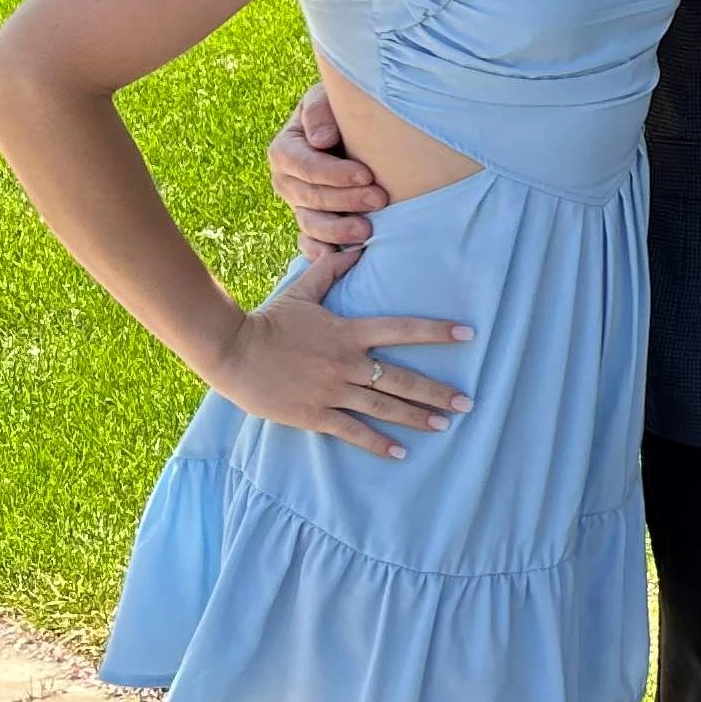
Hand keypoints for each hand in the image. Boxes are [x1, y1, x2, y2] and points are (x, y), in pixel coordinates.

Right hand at [206, 249, 473, 460]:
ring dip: (417, 417)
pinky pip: (353, 431)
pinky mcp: (315, 414)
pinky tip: (400, 452)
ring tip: (445, 425)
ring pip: (384, 407)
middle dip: (438, 391)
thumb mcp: (303, 291)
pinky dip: (378, 444)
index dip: (437, 331)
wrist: (232, 352)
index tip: (468, 334)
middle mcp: (347, 363)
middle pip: (402, 378)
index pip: (403, 329)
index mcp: (349, 332)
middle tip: (468, 401)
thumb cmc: (269, 321)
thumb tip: (355, 249)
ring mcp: (332, 390)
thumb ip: (332, 271)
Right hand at [270, 80, 388, 255]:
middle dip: (345, 200)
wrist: (355, 132)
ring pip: (310, 224)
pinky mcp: (311, 225)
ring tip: (367, 231)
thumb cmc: (342, 111)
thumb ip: (319, 111)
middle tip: (380, 200)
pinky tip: (341, 259)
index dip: (332, 172)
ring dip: (337, 231)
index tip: (366, 175)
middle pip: (309, 196)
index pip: (302, 164)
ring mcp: (298, 206)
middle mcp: (286, 181)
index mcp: (285, 149)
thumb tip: (321, 140)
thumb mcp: (328, 98)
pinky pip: (309, 245)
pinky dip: (322, 254)